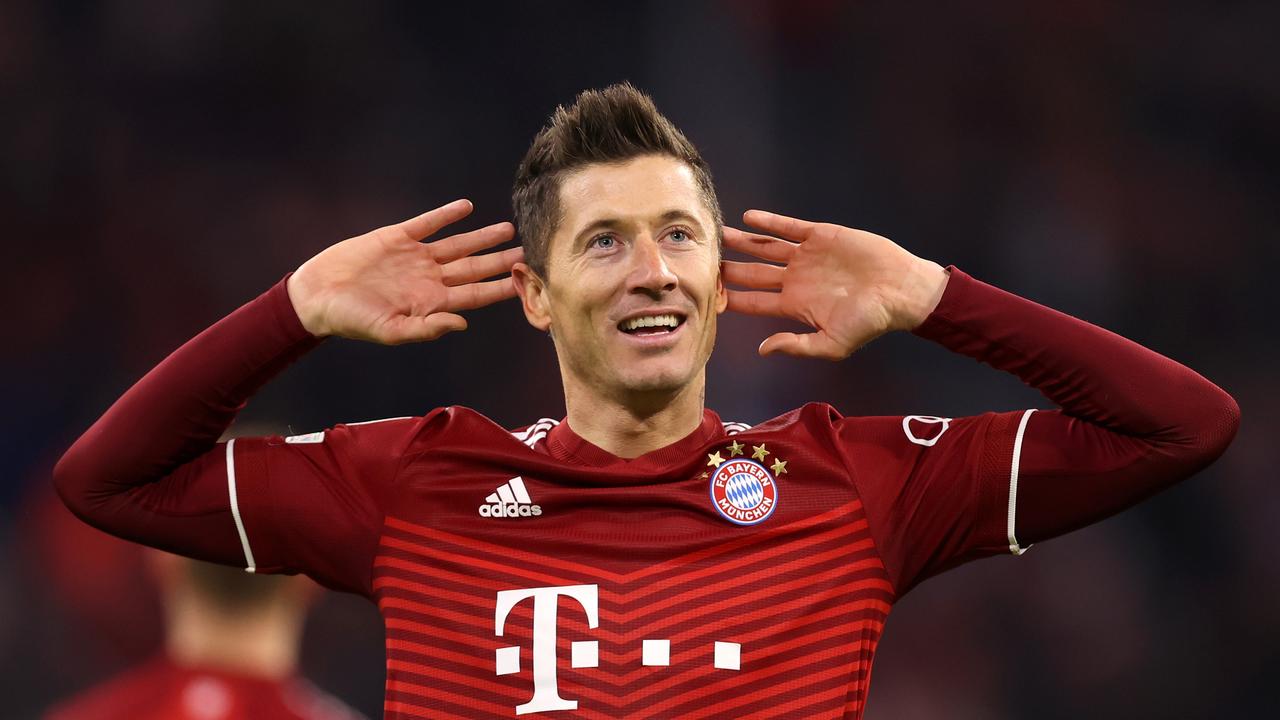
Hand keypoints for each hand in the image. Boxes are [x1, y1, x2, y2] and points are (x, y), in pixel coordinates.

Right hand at [287, 199, 522, 343]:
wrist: (318, 295)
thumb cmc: (351, 320)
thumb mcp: (390, 331)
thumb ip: (426, 328)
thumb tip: (462, 323)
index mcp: (430, 302)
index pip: (474, 295)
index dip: (499, 288)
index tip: (524, 282)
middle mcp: (428, 279)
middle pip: (473, 268)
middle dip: (500, 261)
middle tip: (529, 251)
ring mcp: (414, 257)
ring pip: (457, 244)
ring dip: (482, 236)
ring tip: (507, 228)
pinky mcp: (396, 238)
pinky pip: (427, 223)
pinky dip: (446, 215)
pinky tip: (466, 207)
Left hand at [723, 209, 948, 359]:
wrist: (902, 291)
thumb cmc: (871, 322)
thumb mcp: (832, 344)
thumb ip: (796, 345)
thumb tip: (762, 349)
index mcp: (795, 305)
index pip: (754, 302)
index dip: (730, 298)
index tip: (706, 295)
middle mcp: (796, 279)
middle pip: (752, 273)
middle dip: (728, 269)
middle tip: (702, 262)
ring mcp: (807, 256)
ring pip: (765, 247)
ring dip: (742, 241)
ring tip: (718, 234)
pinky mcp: (821, 235)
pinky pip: (789, 227)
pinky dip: (769, 222)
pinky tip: (748, 217)